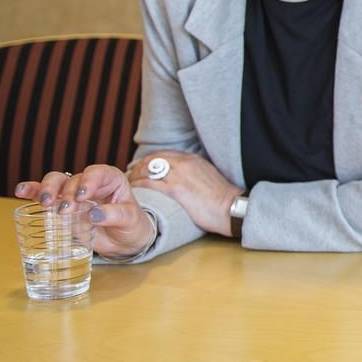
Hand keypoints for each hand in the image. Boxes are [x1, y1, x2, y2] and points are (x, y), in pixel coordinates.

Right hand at [14, 166, 156, 258]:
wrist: (123, 239)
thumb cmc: (130, 225)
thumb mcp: (130, 220)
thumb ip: (116, 215)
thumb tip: (94, 215)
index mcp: (111, 180)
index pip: (98, 173)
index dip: (89, 181)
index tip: (83, 196)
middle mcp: (90, 183)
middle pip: (73, 179)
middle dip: (67, 192)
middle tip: (65, 210)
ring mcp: (72, 193)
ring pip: (56, 182)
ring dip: (47, 190)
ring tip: (45, 203)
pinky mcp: (60, 205)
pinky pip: (43, 194)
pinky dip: (31, 191)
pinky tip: (21, 191)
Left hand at [127, 150, 241, 237]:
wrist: (232, 207)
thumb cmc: (221, 197)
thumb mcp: (207, 176)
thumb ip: (193, 173)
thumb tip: (181, 179)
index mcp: (193, 159)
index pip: (163, 154)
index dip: (149, 161)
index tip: (141, 168)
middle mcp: (184, 163)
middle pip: (153, 159)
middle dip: (139, 167)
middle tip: (131, 176)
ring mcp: (179, 175)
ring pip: (148, 170)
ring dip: (135, 176)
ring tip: (129, 184)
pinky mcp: (176, 189)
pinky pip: (150, 184)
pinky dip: (139, 185)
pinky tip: (134, 191)